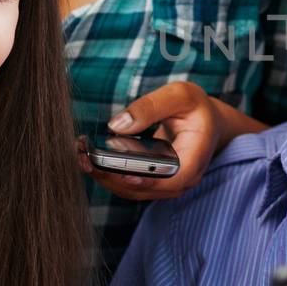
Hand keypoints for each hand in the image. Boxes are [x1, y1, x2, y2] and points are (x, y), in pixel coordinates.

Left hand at [77, 82, 229, 201]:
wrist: (204, 122)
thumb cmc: (194, 107)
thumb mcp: (180, 95)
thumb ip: (151, 107)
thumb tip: (118, 125)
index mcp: (196, 155)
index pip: (175, 177)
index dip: (150, 180)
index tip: (124, 175)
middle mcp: (184, 177)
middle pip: (148, 188)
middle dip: (114, 177)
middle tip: (86, 159)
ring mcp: (168, 184)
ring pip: (134, 191)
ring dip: (106, 178)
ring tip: (82, 157)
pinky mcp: (153, 183)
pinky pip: (130, 185)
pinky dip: (109, 175)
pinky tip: (90, 159)